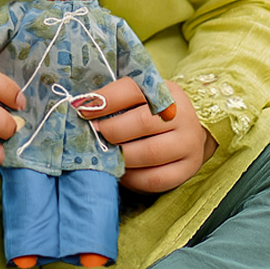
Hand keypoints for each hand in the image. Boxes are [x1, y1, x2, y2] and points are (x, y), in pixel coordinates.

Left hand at [79, 78, 216, 193]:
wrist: (187, 132)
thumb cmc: (151, 113)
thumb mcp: (138, 98)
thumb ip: (114, 99)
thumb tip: (81, 106)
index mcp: (166, 90)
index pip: (133, 89)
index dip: (105, 99)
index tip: (82, 109)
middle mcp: (182, 115)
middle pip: (143, 122)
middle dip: (111, 130)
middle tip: (94, 135)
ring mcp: (188, 143)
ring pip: (149, 153)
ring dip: (120, 156)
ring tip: (105, 155)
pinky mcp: (188, 169)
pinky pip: (156, 179)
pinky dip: (133, 178)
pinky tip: (121, 171)